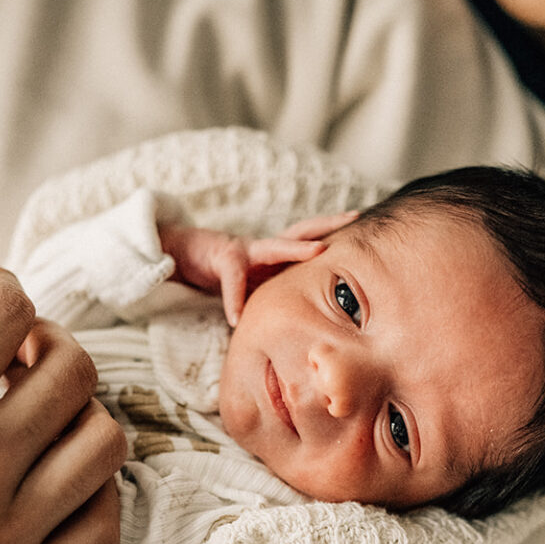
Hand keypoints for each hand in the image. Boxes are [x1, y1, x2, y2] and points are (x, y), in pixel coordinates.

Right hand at [0, 267, 124, 543]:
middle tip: (18, 354)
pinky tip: (54, 485)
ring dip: (78, 417)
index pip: (13, 315)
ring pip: (102, 449)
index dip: (4, 290)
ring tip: (40, 420)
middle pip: (75, 376)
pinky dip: (89, 493)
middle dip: (49, 345)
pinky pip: (95, 534)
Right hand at [160, 211, 357, 324]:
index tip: (364, 229)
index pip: (310, 240)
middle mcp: (265, 248)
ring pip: (274, 245)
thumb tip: (303, 327)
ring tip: (318, 250)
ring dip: (296, 248)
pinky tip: (236, 318)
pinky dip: (234, 300)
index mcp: (275, 256)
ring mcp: (244, 250)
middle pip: (302, 230)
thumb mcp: (252, 288)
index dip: (336, 234)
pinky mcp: (220, 258)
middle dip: (328, 224)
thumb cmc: (218, 276)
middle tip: (354, 216)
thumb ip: (275, 298)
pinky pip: (231, 281)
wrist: (179, 257)